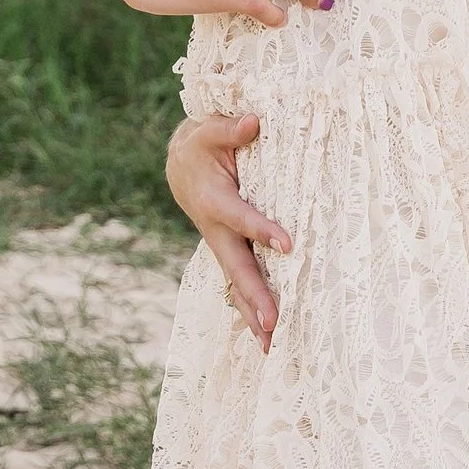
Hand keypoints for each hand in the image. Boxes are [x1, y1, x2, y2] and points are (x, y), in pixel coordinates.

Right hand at [168, 112, 290, 345]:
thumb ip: (228, 128)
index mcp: (214, 201)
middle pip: (237, 267)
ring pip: (237, 283)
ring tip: (272, 347)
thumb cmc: (199, 144)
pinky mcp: (230, 249)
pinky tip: (267, 334)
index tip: (287, 245)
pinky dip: (251, 308)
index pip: (241, 218)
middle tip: (274, 324)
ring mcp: (222, 244)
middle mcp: (216, 230)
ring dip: (253, 315)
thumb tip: (253, 121)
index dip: (261, 230)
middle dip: (255, 296)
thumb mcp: (208, 129)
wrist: (181, 163)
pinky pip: (240, 281)